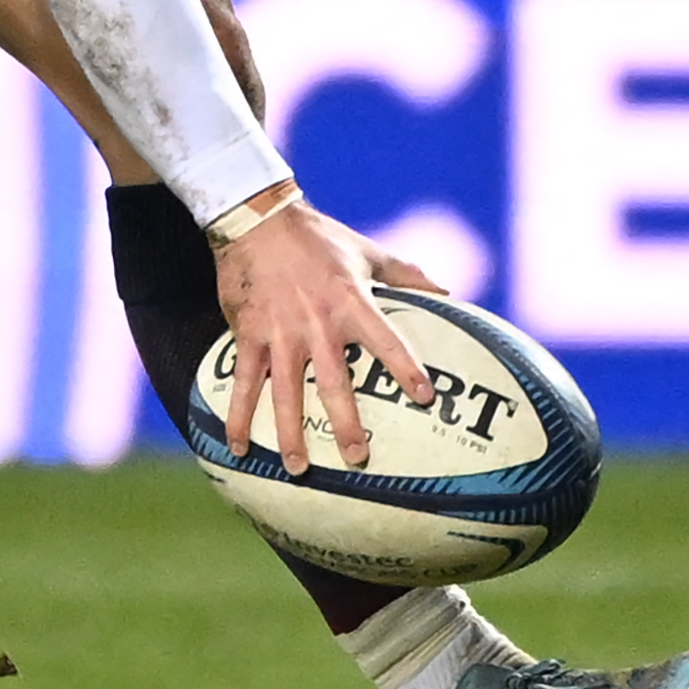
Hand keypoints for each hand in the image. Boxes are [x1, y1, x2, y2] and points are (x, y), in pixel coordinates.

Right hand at [214, 190, 432, 477]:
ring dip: (290, 433)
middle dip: (345, 423)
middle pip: (333, 382)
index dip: (405, 368)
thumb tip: (450, 294)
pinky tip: (239, 447)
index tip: (425, 397)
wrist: (257, 219)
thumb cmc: (318, 236)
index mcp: (350, 301)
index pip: (385, 340)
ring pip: (285, 392)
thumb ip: (406, 275)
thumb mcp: (366, 251)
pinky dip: (238, 416)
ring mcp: (279, 332)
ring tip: (298, 469)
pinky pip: (243, 382)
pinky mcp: (249, 335)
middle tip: (358, 457)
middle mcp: (316, 322)